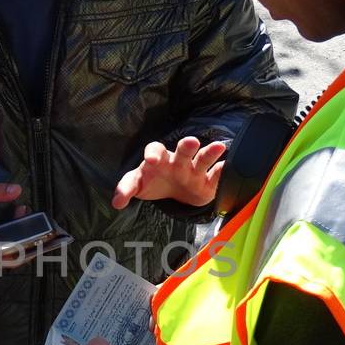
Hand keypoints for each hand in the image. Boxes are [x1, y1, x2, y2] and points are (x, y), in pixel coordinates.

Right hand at [0, 181, 23, 267]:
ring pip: (2, 259)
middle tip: (35, 235)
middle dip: (22, 251)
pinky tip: (20, 232)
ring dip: (18, 248)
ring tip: (28, 230)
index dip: (11, 256)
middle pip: (2, 262)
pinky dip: (12, 247)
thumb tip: (17, 190)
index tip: (27, 245)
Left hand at [111, 137, 227, 210]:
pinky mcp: (208, 182)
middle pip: (182, 150)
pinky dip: (222, 170)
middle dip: (186, 146)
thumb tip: (116, 203)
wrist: (175, 193)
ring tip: (219, 146)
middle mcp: (178, 161)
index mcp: (159, 159)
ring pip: (203, 158)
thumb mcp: (137, 184)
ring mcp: (195, 170)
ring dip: (210, 153)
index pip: (155, 150)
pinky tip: (227, 167)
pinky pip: (217, 174)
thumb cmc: (152, 181)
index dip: (153, 154)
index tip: (152, 160)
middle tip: (190, 142)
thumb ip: (126, 189)